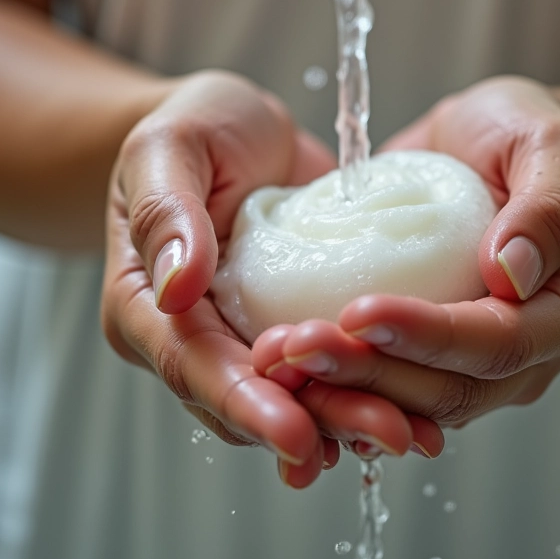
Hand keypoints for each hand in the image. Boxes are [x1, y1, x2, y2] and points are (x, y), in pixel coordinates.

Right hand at [101, 70, 437, 485]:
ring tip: (412, 430)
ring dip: (350, 415)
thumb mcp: (169, 149)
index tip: (298, 432)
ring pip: (294, 393)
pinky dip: (365, 384)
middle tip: (390, 433)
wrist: (237, 126)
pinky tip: (412, 402)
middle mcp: (196, 334)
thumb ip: (166, 214)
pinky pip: (325, 362)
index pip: (192, 366)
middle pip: (253, 396)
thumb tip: (176, 289)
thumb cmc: (194, 127)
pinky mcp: (293, 316)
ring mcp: (247, 331)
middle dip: (319, 421)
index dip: (246, 404)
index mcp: (147, 306)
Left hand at [255, 76, 559, 427]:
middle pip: (450, 390)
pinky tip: (289, 366)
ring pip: (412, 402)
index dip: (430, 337)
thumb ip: (547, 209)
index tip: (360, 311)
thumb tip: (511, 273)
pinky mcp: (430, 350)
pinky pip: (388, 382)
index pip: (501, 343)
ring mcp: (476, 361)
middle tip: (296, 347)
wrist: (491, 143)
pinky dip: (339, 381)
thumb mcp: (555, 148)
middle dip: (370, 374)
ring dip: (343, 387)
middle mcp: (526, 354)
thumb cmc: (527, 136)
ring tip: (279, 358)